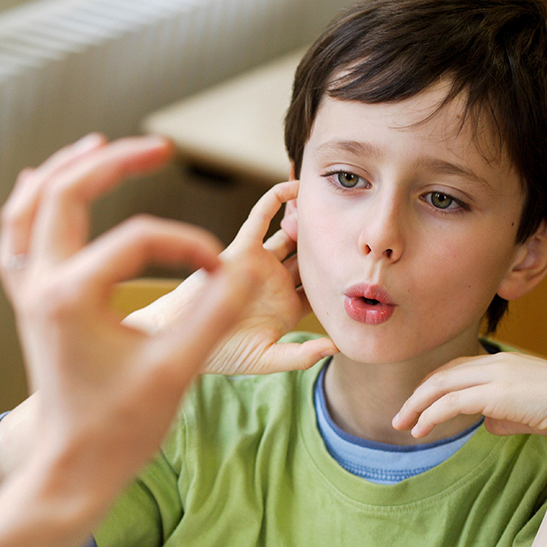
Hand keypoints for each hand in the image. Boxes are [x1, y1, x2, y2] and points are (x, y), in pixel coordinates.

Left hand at [0, 133, 256, 546]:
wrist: (73, 468)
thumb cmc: (121, 426)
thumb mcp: (176, 368)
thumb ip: (215, 314)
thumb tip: (249, 270)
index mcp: (71, 295)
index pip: (137, 238)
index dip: (187, 244)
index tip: (222, 271)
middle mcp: (40, 285)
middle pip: (65, 195)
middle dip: (112, 163)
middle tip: (158, 147)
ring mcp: (28, 294)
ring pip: (29, 209)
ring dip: (62, 172)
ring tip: (98, 145)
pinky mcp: (29, 306)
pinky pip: (16, 239)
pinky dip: (31, 206)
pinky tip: (45, 185)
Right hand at [123, 182, 336, 375]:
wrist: (178, 339)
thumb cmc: (219, 353)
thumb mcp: (265, 360)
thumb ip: (300, 356)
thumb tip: (336, 347)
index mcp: (288, 307)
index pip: (323, 287)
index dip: (345, 277)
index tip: (368, 266)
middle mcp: (278, 281)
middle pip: (312, 256)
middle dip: (332, 243)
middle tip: (357, 226)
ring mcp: (261, 262)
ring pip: (291, 233)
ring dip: (310, 218)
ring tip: (334, 200)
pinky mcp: (241, 247)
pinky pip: (261, 217)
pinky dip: (276, 199)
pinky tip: (295, 186)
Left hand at [393, 352, 546, 445]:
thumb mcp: (531, 411)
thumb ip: (505, 413)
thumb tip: (485, 423)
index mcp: (505, 362)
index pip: (458, 368)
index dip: (434, 385)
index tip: (419, 404)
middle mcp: (496, 363)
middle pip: (443, 374)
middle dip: (418, 395)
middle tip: (400, 416)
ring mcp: (495, 375)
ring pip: (441, 386)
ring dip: (417, 406)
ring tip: (403, 426)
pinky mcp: (495, 394)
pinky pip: (451, 403)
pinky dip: (430, 415)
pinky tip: (420, 429)